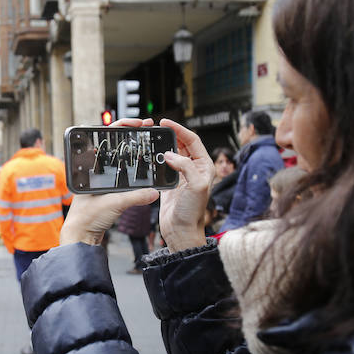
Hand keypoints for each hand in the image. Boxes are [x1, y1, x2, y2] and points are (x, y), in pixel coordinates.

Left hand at [59, 120, 160, 245]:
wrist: (80, 236)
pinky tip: (142, 165)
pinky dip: (131, 166)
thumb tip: (154, 191)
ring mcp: (99, 178)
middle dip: (131, 134)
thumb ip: (135, 197)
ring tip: (147, 142)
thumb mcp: (113, 204)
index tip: (138, 124)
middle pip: (114, 144)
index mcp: (89, 166)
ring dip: (132, 149)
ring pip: (118, 158)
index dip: (123, 126)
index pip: (106, 136)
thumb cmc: (86, 218)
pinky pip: (120, 172)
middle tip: (147, 128)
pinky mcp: (105, 189)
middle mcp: (93, 169)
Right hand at [156, 119, 211, 251]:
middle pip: (182, 144)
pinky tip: (149, 155)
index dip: (180, 129)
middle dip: (170, 134)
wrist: (181, 231)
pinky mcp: (169, 183)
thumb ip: (185, 167)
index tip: (166, 122)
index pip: (193, 140)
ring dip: (162, 145)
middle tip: (156, 128)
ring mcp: (181, 175)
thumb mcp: (196, 186)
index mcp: (204, 166)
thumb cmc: (193, 212)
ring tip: (152, 138)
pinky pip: (162, 165)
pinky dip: (156, 159)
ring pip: (171, 153)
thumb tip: (170, 154)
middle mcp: (193, 169)